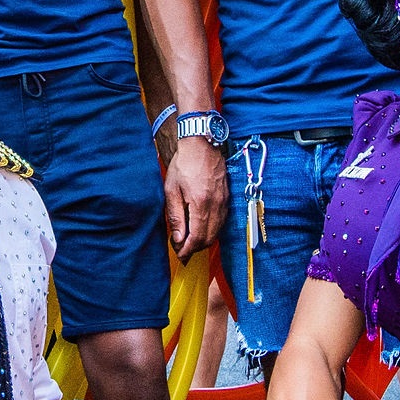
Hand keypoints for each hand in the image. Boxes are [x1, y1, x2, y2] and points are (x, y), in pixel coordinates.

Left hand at [163, 135, 226, 257]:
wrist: (202, 144)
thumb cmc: (184, 164)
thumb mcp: (172, 190)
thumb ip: (176, 216)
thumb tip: (179, 239)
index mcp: (201, 204)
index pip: (197, 237)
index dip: (188, 250)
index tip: (180, 255)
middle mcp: (216, 206)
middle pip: (209, 238)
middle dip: (195, 248)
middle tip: (182, 250)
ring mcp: (224, 202)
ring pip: (217, 231)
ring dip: (204, 240)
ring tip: (190, 241)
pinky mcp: (227, 198)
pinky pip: (222, 221)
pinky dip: (212, 230)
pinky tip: (201, 228)